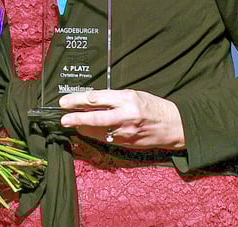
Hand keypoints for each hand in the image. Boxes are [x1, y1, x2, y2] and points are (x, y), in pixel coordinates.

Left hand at [58, 89, 185, 150]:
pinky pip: (106, 139)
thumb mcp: (134, 94)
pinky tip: (86, 131)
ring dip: (82, 128)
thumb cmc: (153, 106)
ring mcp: (126, 132)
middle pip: (95, 117)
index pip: (97, 99)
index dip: (78, 100)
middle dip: (76, 118)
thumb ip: (113, 98)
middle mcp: (126, 116)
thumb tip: (90, 101)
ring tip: (71, 124)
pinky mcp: (127, 143)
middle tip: (63, 118)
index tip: (65, 102)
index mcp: (127, 99)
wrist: (174, 126)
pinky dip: (94, 134)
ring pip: (98, 131)